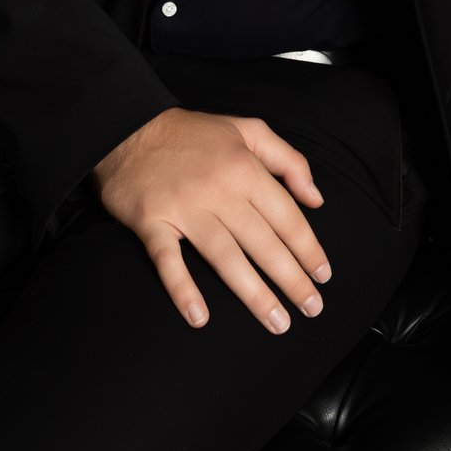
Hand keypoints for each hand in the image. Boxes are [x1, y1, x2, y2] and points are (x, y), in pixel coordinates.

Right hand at [90, 107, 331, 334]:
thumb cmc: (193, 134)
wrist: (127, 127)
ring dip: (253, 293)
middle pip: (262, 243)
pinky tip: (199, 317)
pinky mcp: (151, 222)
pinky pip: (168, 260)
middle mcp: (219, 190)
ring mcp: (184, 208)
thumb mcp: (248, 130)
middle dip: (291, 279)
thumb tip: (316, 199)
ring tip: (277, 322)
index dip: (308, 249)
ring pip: (225, 257)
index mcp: (245, 168)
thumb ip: (289, 160)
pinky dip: (182, 289)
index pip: (286, 216)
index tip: (323, 275)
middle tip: (312, 309)